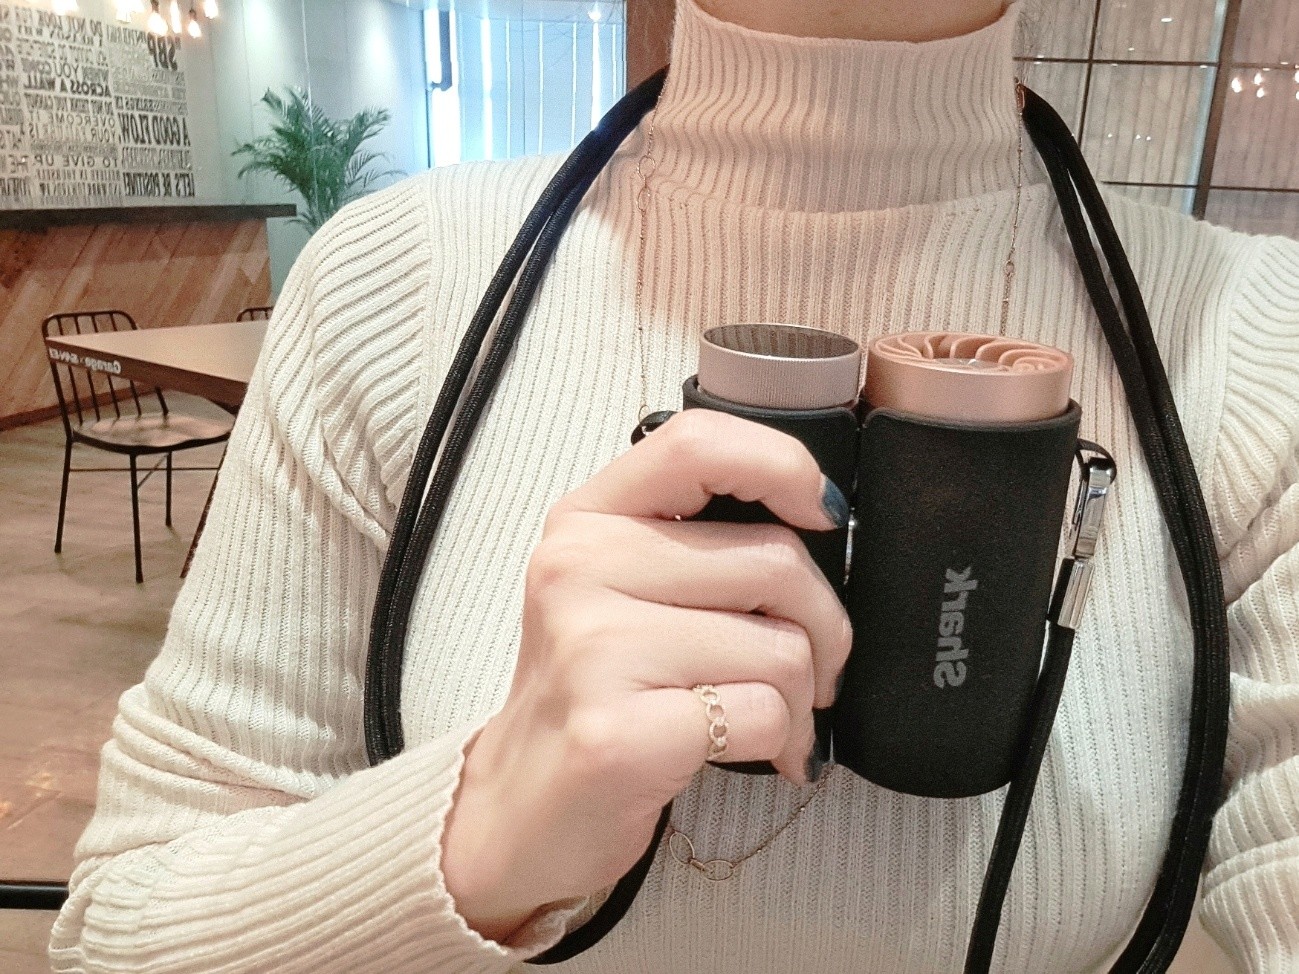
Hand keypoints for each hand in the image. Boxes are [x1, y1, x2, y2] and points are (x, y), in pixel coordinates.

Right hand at [441, 409, 852, 941]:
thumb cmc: (599, 694)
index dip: (784, 466)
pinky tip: (741, 754)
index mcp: (586, 520)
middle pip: (774, 561)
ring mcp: (591, 649)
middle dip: (825, 627)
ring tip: (764, 719)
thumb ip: (699, 542)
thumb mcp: (624, 590)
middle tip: (809, 670)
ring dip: (801, 697)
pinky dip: (781, 742)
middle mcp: (578, 569)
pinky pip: (764, 714)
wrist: (524, 808)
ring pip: (782, 646)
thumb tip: (827, 523)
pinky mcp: (616, 732)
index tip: (821, 516)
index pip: (698, 443)